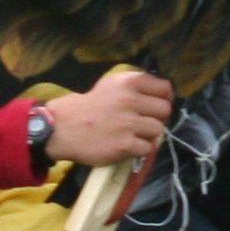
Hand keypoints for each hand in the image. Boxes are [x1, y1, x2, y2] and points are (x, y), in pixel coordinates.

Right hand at [41, 70, 172, 166]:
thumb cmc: (90, 105)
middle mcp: (130, 100)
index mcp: (129, 81)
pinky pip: (147, 148)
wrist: (64, 127)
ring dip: (148, 134)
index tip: (155, 104)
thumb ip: (136, 86)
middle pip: (165, 110)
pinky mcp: (125, 145)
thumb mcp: (112, 84)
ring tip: (133, 133)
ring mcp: (128, 124)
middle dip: (156, 116)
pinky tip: (127, 145)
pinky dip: (139, 149)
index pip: (165, 88)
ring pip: (158, 130)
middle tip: (143, 121)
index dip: (163, 97)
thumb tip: (164, 93)